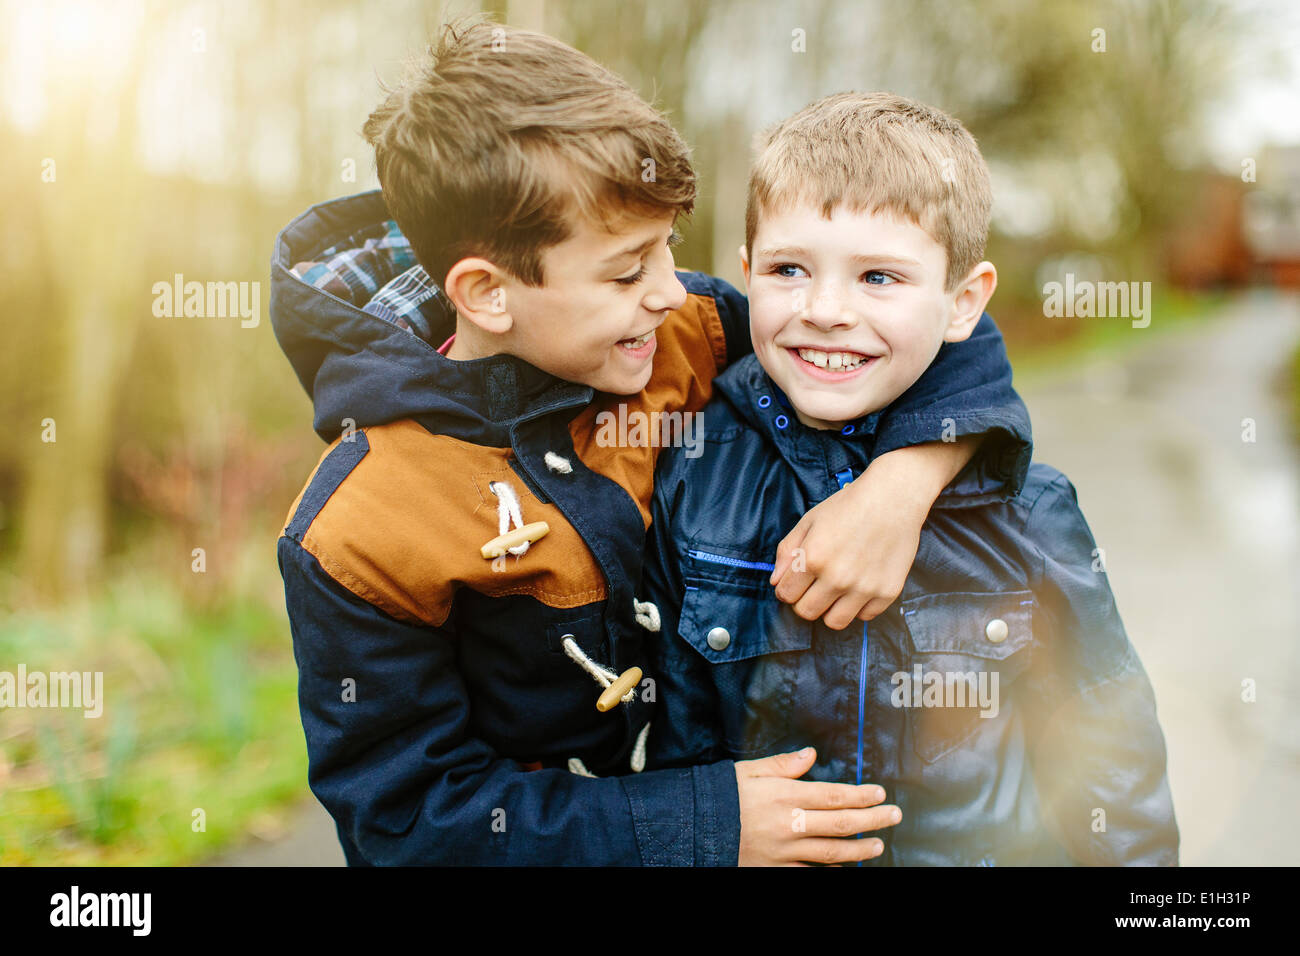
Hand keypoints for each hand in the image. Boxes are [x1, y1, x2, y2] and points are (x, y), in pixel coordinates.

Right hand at [734, 747, 900, 865]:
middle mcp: (789, 824)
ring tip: (878, 844)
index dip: (861, 795)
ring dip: (859, 849)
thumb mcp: (747, 771)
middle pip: (841, 824)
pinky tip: (845, 866)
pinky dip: (830, 869)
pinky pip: (810, 871)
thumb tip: (811, 754)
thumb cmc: (720, 796)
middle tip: (894, 816)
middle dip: (873, 820)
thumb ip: (782, 764)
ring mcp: (784, 851)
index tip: (880, 793)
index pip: (833, 795)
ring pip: (832, 852)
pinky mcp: (775, 869)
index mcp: (784, 796)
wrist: (694, 829)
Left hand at [770, 438, 978, 627]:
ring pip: (834, 622)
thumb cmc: (849, 506)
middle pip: (807, 612)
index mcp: (813, 558)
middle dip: (803, 602)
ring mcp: (864, 588)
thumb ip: (787, 551)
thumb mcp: (810, 521)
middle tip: (813, 587)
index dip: (786, 589)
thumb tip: (776, 582)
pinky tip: (858, 587)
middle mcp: (837, 577)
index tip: (794, 582)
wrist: (893, 498)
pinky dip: (858, 607)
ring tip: (835, 591)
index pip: (786, 595)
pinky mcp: (887, 592)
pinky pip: (864, 616)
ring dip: (829, 610)